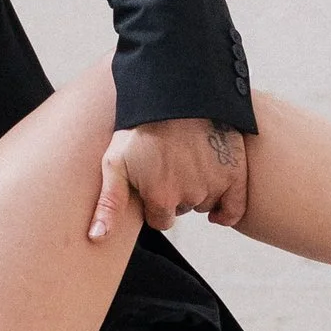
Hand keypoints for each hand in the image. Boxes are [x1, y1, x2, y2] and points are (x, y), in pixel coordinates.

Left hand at [90, 117, 248, 241]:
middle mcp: (190, 195)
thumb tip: (96, 238)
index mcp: (161, 198)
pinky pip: (234, 208)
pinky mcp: (234, 172)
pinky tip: (216, 203)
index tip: (154, 183)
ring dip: (199, 191)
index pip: (161, 220)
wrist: (176, 92)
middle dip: (177, 194)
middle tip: (171, 165)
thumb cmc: (141, 126)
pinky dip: (227, 209)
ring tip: (189, 162)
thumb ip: (109, 203)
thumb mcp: (115, 161)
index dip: (156, 203)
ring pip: (205, 203)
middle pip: (183, 210)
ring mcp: (214, 184)